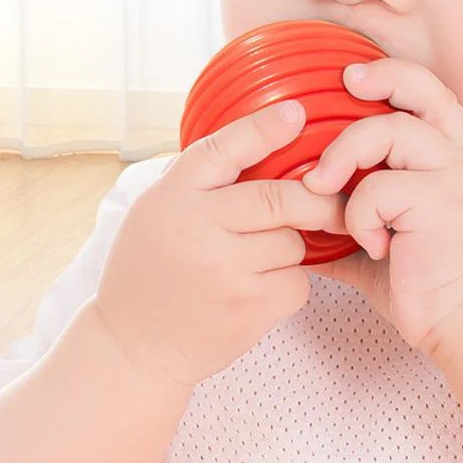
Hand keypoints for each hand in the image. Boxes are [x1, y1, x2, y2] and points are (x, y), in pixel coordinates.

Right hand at [94, 99, 347, 389]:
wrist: (131, 348)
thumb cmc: (150, 268)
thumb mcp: (158, 208)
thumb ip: (203, 179)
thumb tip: (268, 137)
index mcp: (175, 196)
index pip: (224, 150)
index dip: (263, 129)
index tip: (296, 114)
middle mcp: (199, 228)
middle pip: (280, 199)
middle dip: (316, 199)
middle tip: (331, 199)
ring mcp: (226, 272)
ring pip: (294, 243)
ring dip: (289, 247)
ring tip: (256, 259)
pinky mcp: (249, 310)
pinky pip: (298, 283)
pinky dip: (290, 283)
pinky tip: (257, 290)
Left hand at [303, 58, 462, 359]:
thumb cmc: (422, 277)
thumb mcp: (381, 235)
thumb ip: (348, 217)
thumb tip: (298, 220)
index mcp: (446, 157)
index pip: (431, 95)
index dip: (395, 75)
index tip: (352, 77)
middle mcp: (457, 157)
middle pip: (423, 92)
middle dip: (383, 78)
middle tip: (345, 84)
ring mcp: (453, 176)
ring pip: (390, 131)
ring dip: (345, 156)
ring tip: (323, 189)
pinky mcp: (442, 202)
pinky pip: (377, 188)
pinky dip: (358, 216)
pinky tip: (373, 245)